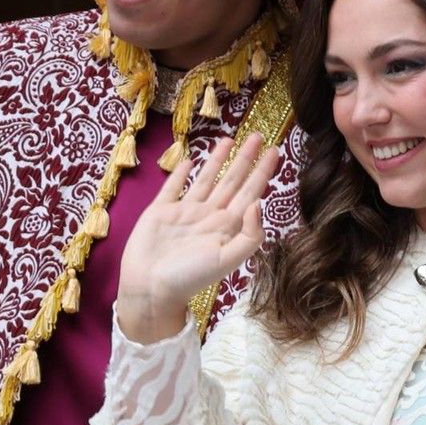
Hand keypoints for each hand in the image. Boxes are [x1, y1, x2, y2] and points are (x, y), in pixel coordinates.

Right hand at [116, 137, 281, 342]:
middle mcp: (210, 215)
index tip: (274, 151)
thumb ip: (249, 234)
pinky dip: (181, 173)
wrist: (150, 289)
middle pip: (232, 180)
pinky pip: (174, 187)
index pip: (251, 192)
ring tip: (230, 140)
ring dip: (218, 160)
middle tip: (258, 135)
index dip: (263, 172)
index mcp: (228, 226)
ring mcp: (185, 212)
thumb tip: (258, 203)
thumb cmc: (190, 277)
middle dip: (245, 159)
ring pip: (206, 179)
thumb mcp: (228, 259)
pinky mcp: (160, 211)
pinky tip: (190, 160)